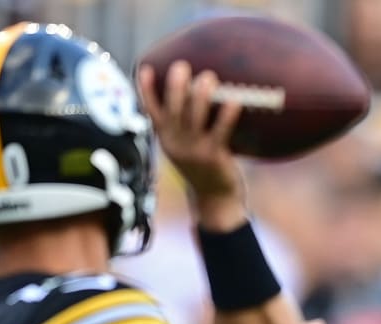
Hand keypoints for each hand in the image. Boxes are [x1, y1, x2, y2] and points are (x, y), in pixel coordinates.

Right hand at [137, 61, 244, 227]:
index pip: (151, 111)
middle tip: (181, 65)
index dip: (147, 90)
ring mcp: (193, 151)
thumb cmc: (204, 166)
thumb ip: (185, 124)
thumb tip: (197, 90)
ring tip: (209, 77)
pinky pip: (220, 131)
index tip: (145, 68)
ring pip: (193, 118)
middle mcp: (176, 143)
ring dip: (200, 96)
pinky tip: (235, 100)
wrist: (215, 200)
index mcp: (167, 138)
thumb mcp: (186, 146)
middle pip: (172, 110)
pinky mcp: (212, 157)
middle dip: (175, 86)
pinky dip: (227, 115)